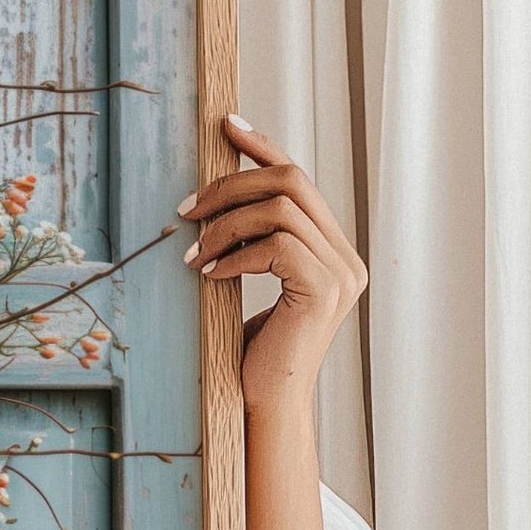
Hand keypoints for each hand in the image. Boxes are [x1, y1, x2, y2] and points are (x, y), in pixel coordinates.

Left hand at [180, 117, 365, 418]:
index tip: (226, 125)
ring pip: (280, 210)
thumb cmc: (248, 352)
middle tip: (185, 209)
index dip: (263, 147)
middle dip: (231, 186)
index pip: (299, 179)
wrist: (263, 403)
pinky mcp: (323, 291)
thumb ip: (253, 246)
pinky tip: (209, 277)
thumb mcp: (250, 286)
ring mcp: (340, 274)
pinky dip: (234, 256)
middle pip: (291, 181)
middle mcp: (345, 257)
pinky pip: (276, 246)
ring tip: (192, 255)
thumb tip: (214, 202)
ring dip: (224, 226)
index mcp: (331, 250)